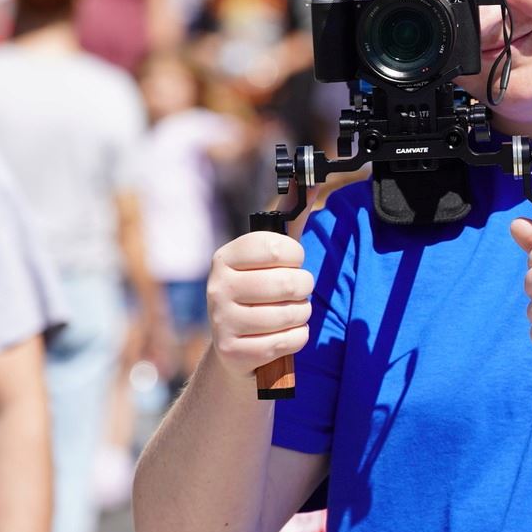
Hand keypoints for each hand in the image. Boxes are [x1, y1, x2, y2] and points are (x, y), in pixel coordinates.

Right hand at [207, 230, 312, 385]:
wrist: (236, 348)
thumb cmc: (261, 293)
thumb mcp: (271, 257)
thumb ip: (292, 218)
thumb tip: (314, 179)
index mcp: (224, 258)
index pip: (277, 247)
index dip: (296, 257)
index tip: (291, 263)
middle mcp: (217, 287)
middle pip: (289, 284)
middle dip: (304, 289)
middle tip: (295, 292)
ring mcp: (222, 321)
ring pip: (293, 315)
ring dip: (301, 315)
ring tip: (288, 314)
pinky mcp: (234, 352)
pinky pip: (289, 341)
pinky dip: (297, 338)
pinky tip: (284, 335)